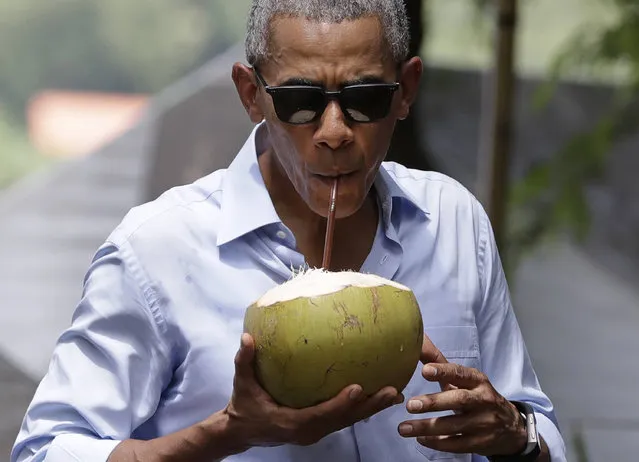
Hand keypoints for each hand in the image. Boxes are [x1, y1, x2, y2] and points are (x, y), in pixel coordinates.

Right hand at [223, 333, 403, 448]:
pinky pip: (343, 418)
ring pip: (348, 421)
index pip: (320, 415)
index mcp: (291, 423)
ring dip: (371, 408)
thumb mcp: (242, 384)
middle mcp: (308, 432)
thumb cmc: (244, 406)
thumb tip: (247, 336)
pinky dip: (361, 408)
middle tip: (393, 391)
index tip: (358, 388)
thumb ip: (244, 361)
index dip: (340, 404)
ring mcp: (315, 432)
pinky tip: (378, 395)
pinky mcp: (318, 428)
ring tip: (395, 394)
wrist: (242, 431)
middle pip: (344, 421)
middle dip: (369, 407)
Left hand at [397, 363, 527, 456]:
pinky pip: (456, 444)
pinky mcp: (481, 443)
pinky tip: (420, 439)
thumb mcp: (466, 381)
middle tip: (410, 405)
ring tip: (404, 428)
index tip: (425, 370)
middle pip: (459, 400)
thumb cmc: (478, 397)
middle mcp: (483, 400)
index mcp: (478, 381)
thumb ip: (442, 366)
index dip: (444, 371)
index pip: (461, 373)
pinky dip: (437, 442)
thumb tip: (417, 345)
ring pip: (454, 426)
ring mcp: (484, 423)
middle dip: (434, 403)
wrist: (511, 427)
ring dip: (427, 427)